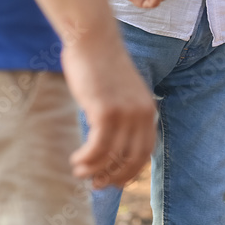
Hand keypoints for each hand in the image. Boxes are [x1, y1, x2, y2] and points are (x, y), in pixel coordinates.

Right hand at [64, 24, 155, 188]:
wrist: (93, 40)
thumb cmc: (101, 66)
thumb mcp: (120, 93)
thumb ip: (122, 115)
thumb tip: (111, 145)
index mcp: (148, 110)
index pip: (145, 152)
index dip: (130, 171)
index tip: (114, 180)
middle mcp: (142, 114)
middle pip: (132, 159)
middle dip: (113, 177)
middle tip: (95, 184)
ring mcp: (125, 113)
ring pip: (112, 157)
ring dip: (94, 170)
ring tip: (80, 171)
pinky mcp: (106, 111)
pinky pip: (98, 148)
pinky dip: (86, 160)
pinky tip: (76, 160)